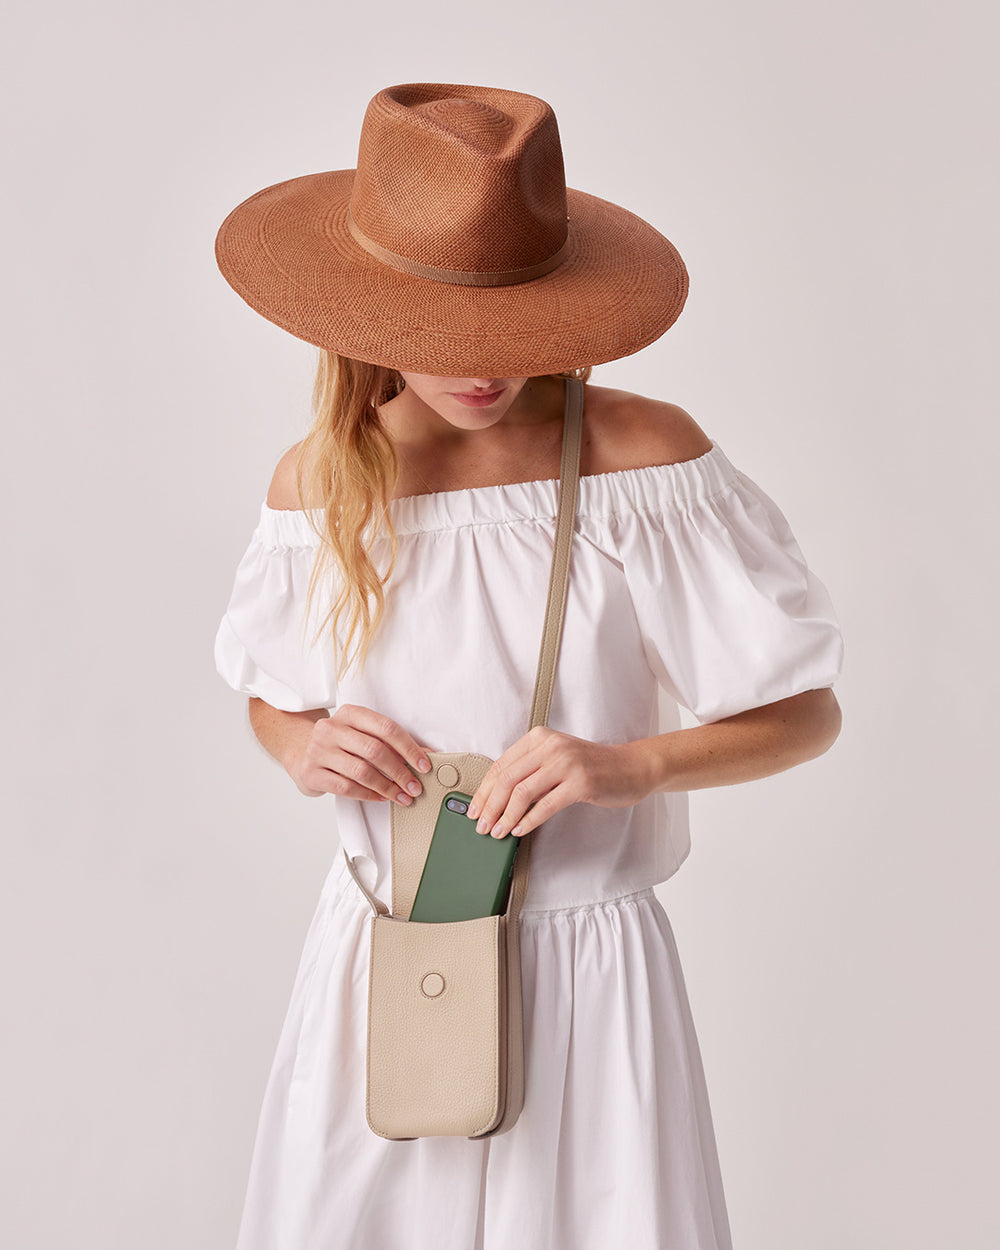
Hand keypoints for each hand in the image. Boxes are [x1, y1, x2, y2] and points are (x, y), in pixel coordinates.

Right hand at [287, 704, 431, 801]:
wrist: (301, 752)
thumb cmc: (340, 744)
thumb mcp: (362, 734)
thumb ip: (390, 743)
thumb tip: (426, 755)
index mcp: (349, 713)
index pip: (386, 728)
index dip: (409, 747)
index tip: (424, 764)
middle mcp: (331, 728)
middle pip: (375, 750)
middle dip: (400, 772)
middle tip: (415, 786)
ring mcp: (318, 751)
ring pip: (361, 771)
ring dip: (387, 787)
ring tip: (401, 796)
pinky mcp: (311, 773)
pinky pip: (346, 787)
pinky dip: (369, 795)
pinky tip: (381, 797)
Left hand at [467, 727, 651, 839]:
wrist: (631, 767)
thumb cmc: (592, 766)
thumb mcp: (557, 758)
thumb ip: (530, 770)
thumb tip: (497, 798)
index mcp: (540, 738)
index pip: (500, 765)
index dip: (484, 790)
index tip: (474, 809)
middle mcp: (550, 746)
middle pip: (507, 779)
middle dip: (489, 806)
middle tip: (481, 825)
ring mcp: (566, 763)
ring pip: (522, 793)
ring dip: (505, 816)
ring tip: (498, 832)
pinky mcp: (580, 783)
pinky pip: (545, 806)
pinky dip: (527, 821)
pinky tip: (519, 830)